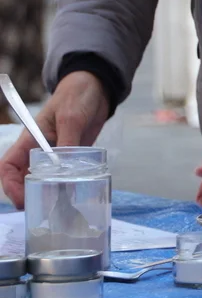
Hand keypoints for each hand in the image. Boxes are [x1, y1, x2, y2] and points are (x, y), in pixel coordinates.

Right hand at [0, 72, 109, 207]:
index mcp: (31, 139)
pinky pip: (67, 173)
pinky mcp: (73, 155)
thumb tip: (63, 167)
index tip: (21, 199)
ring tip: (57, 208)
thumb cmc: (77, 96)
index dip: (10, 184)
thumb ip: (67, 141)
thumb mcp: (71, 117)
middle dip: (28, 195)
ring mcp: (57, 153)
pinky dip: (67, 185)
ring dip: (48, 192)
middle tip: (42, 210)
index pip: (9, 166)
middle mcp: (40, 149)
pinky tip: (74, 196)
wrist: (96, 87)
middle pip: (24, 177)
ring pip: (45, 178)